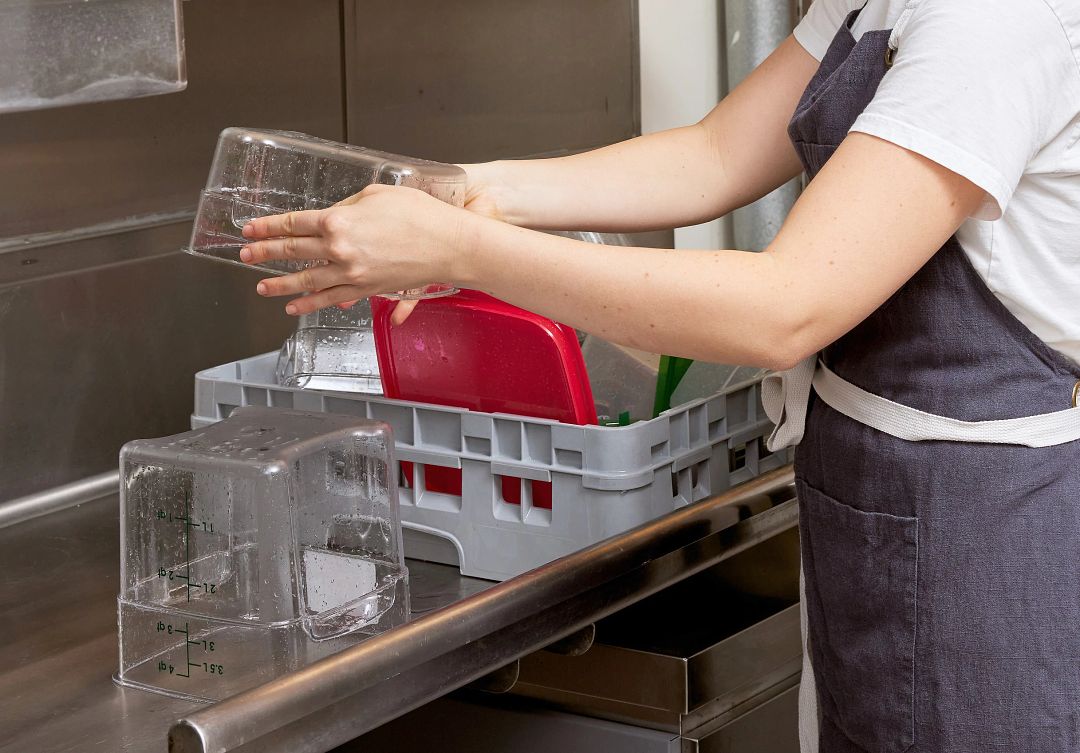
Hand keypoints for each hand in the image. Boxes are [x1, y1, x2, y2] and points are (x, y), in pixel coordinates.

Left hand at [239, 184, 472, 315]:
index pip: (292, 223)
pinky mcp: (365, 289)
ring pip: (305, 281)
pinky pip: (330, 298)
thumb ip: (347, 207)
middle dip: (265, 253)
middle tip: (245, 256)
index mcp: (337, 221)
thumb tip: (333, 218)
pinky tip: (293, 306)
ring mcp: (351, 273)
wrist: (449, 245)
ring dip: (280, 284)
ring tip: (261, 286)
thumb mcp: (377, 195)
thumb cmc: (420, 214)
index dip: (267, 226)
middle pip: (292, 251)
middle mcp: (339, 249)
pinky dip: (309, 303)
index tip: (250, 230)